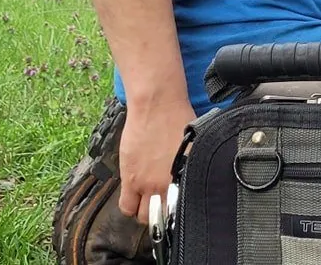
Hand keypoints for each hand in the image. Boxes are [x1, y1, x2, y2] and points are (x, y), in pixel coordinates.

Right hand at [118, 97, 195, 223]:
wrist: (157, 105)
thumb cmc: (178, 118)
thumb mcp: (193, 144)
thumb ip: (191, 164)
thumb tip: (194, 174)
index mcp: (185, 175)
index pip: (183, 207)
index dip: (179, 209)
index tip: (178, 206)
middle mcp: (168, 183)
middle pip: (163, 215)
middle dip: (163, 212)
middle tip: (162, 202)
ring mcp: (147, 183)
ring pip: (144, 216)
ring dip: (146, 210)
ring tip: (148, 199)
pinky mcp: (130, 178)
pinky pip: (126, 206)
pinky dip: (129, 206)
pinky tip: (134, 197)